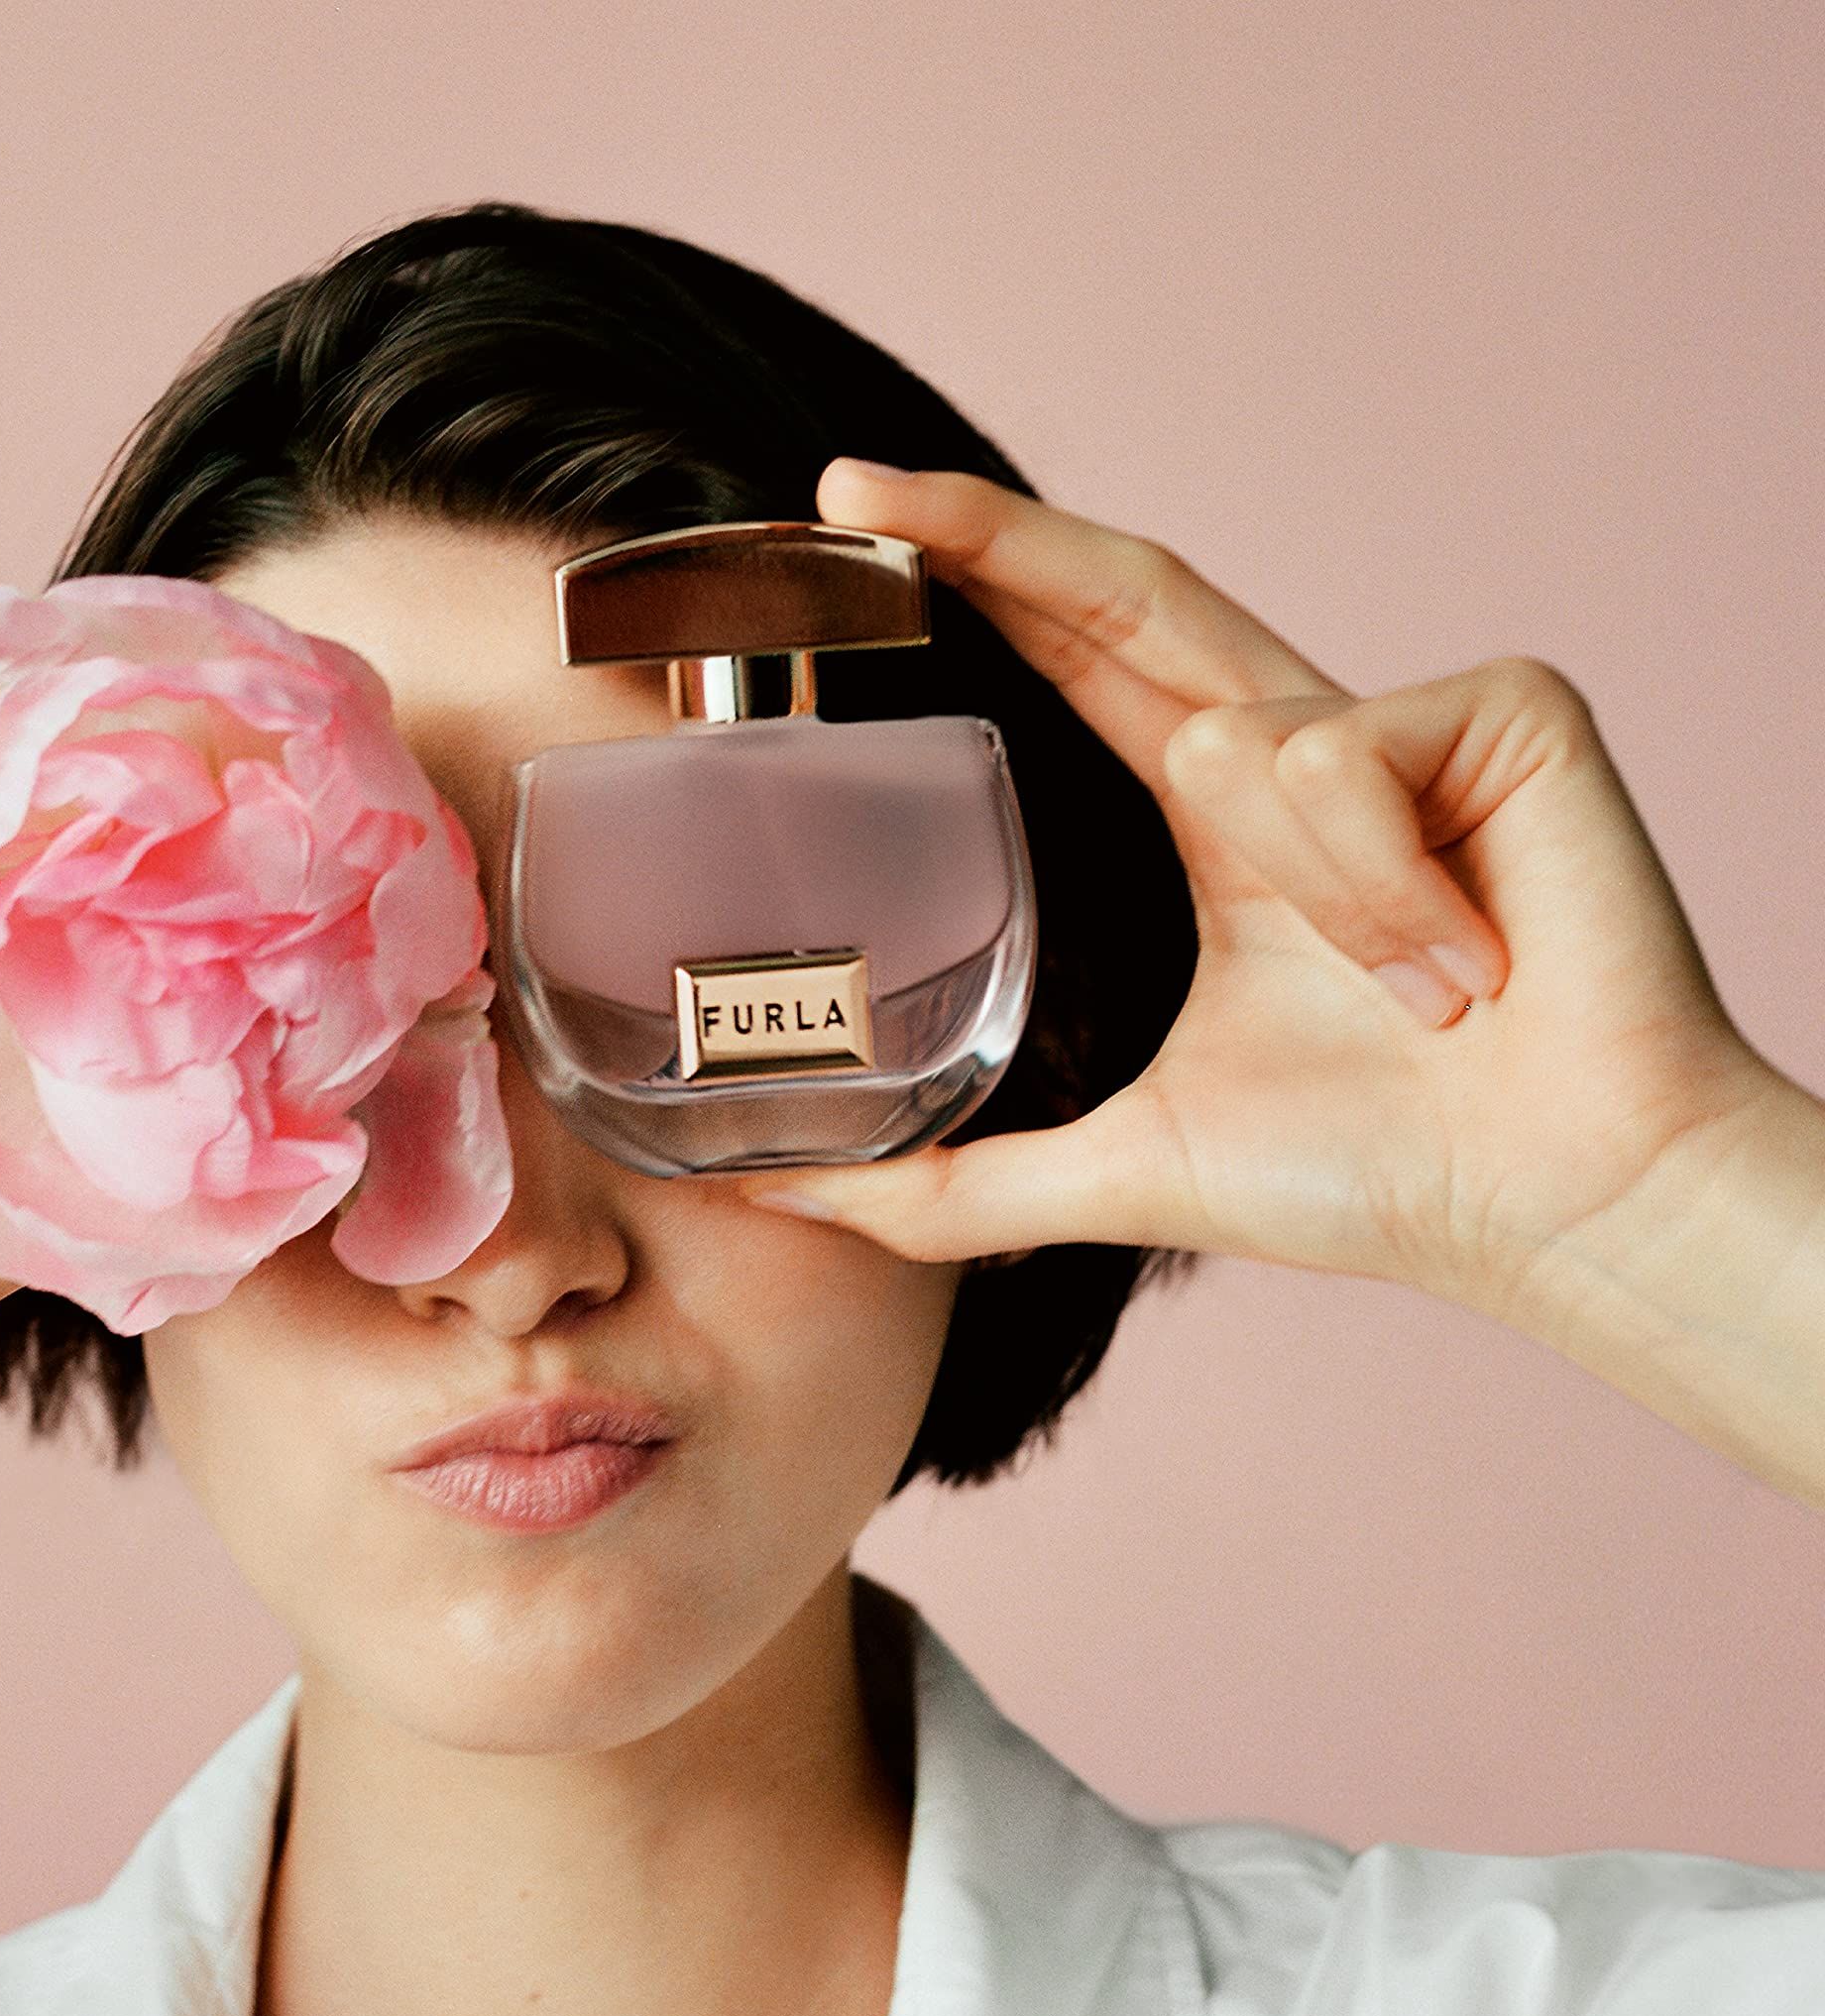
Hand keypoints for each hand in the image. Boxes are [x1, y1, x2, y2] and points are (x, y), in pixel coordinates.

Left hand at [740, 459, 1777, 1324]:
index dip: (983, 582)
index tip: (851, 532)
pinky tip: (1467, 959)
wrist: (1557, 1202)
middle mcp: (1303, 749)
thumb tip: (784, 1196)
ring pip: (1238, 740)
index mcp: (1228, 819)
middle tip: (844, 487)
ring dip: (1310, 903)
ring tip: (1415, 1002)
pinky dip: (1376, 888)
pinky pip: (1339, 765)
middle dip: (986, 531)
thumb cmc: (1378, 1180)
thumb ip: (949, 1184)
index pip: (1078, 661)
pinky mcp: (1503, 708)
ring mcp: (1406, 719)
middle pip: (1123, 594)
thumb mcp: (1122, 1167)